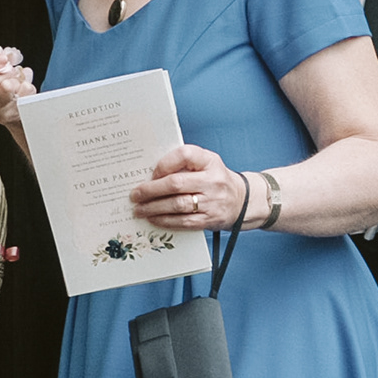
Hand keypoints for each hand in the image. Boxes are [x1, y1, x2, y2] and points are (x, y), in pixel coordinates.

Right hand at [0, 44, 34, 134]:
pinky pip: (23, 92)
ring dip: (14, 78)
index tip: (1, 58)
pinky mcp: (9, 115)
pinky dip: (26, 85)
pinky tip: (21, 89)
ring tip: (14, 80)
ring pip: (6, 87)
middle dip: (0, 72)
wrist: (11, 106)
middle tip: (9, 68)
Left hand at [129, 143, 249, 231]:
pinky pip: (183, 222)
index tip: (151, 173)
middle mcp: (213, 180)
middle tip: (135, 195)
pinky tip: (153, 219)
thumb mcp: (206, 164)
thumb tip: (150, 174)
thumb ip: (183, 164)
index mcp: (210, 161)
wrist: (242, 200)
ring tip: (139, 209)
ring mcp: (212, 202)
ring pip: (177, 205)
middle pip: (176, 183)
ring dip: (154, 208)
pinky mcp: (210, 220)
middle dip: (151, 190)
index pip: (184, 155)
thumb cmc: (215, 179)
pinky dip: (165, 221)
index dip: (164, 164)